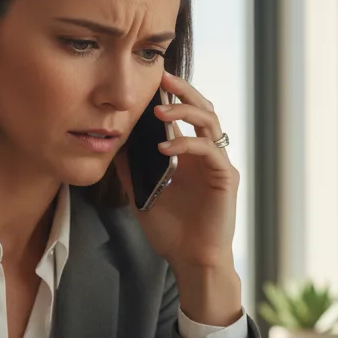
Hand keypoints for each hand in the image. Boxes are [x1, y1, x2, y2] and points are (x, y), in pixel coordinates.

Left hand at [114, 70, 241, 325]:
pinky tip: (164, 147)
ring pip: (210, 122)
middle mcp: (206, 154)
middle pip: (202, 108)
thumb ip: (131, 168)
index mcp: (189, 155)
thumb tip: (111, 141)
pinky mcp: (225, 178)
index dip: (169, 96)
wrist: (190, 261)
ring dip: (185, 110)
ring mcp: (218, 164)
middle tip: (161, 77)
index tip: (149, 80)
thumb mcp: (141, 194)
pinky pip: (208, 150)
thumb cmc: (171, 231)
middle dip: (182, 90)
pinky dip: (186, 144)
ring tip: (160, 108)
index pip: (183, 115)